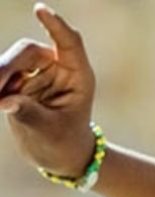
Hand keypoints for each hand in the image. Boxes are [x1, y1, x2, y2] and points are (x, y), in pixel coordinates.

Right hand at [0, 4, 95, 176]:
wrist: (59, 156)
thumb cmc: (64, 145)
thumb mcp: (50, 133)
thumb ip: (29, 114)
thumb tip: (5, 100)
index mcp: (78, 76)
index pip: (69, 43)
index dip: (55, 26)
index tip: (40, 10)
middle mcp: (58, 68)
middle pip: (29, 51)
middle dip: (8, 66)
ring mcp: (37, 70)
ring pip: (11, 61)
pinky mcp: (19, 77)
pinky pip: (2, 73)